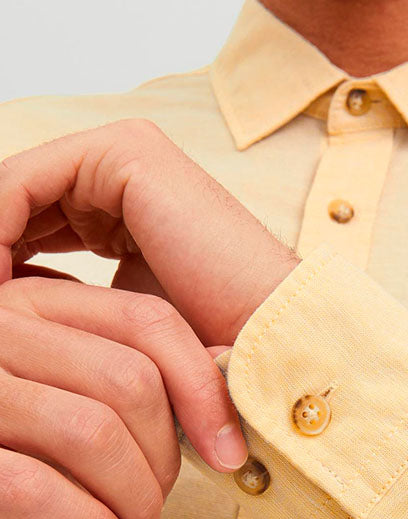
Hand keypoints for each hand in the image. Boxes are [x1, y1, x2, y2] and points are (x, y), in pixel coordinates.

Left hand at [0, 119, 299, 347]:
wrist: (265, 352)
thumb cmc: (206, 359)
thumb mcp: (112, 327)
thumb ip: (61, 303)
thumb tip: (5, 320)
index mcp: (124, 203)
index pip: (28, 227)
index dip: (0, 276)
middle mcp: (120, 170)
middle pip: (16, 209)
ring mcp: (124, 155)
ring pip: (11, 197)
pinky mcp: (124, 155)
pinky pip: (19, 185)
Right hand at [0, 271, 246, 518]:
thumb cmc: (4, 458)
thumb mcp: (59, 406)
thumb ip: (120, 388)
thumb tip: (225, 388)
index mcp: (28, 301)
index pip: (148, 322)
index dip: (205, 392)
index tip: (232, 454)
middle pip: (129, 381)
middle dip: (165, 460)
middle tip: (159, 510)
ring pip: (93, 433)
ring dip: (136, 501)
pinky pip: (39, 488)